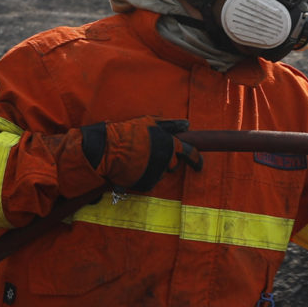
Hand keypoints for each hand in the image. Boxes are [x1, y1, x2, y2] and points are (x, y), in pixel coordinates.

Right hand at [65, 118, 203, 194]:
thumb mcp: (150, 123)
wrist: (108, 150)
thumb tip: (188, 124)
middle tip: (149, 155)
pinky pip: (149, 182)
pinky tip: (133, 169)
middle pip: (173, 164)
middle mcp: (166, 160)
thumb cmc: (128, 133)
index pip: (189, 153)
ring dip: (152, 168)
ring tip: (136, 159)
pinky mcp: (147, 184)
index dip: (196, 159)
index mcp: (170, 144)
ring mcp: (157, 173)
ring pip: (160, 173)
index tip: (199, 165)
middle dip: (165, 161)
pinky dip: (143, 177)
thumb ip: (171, 124)